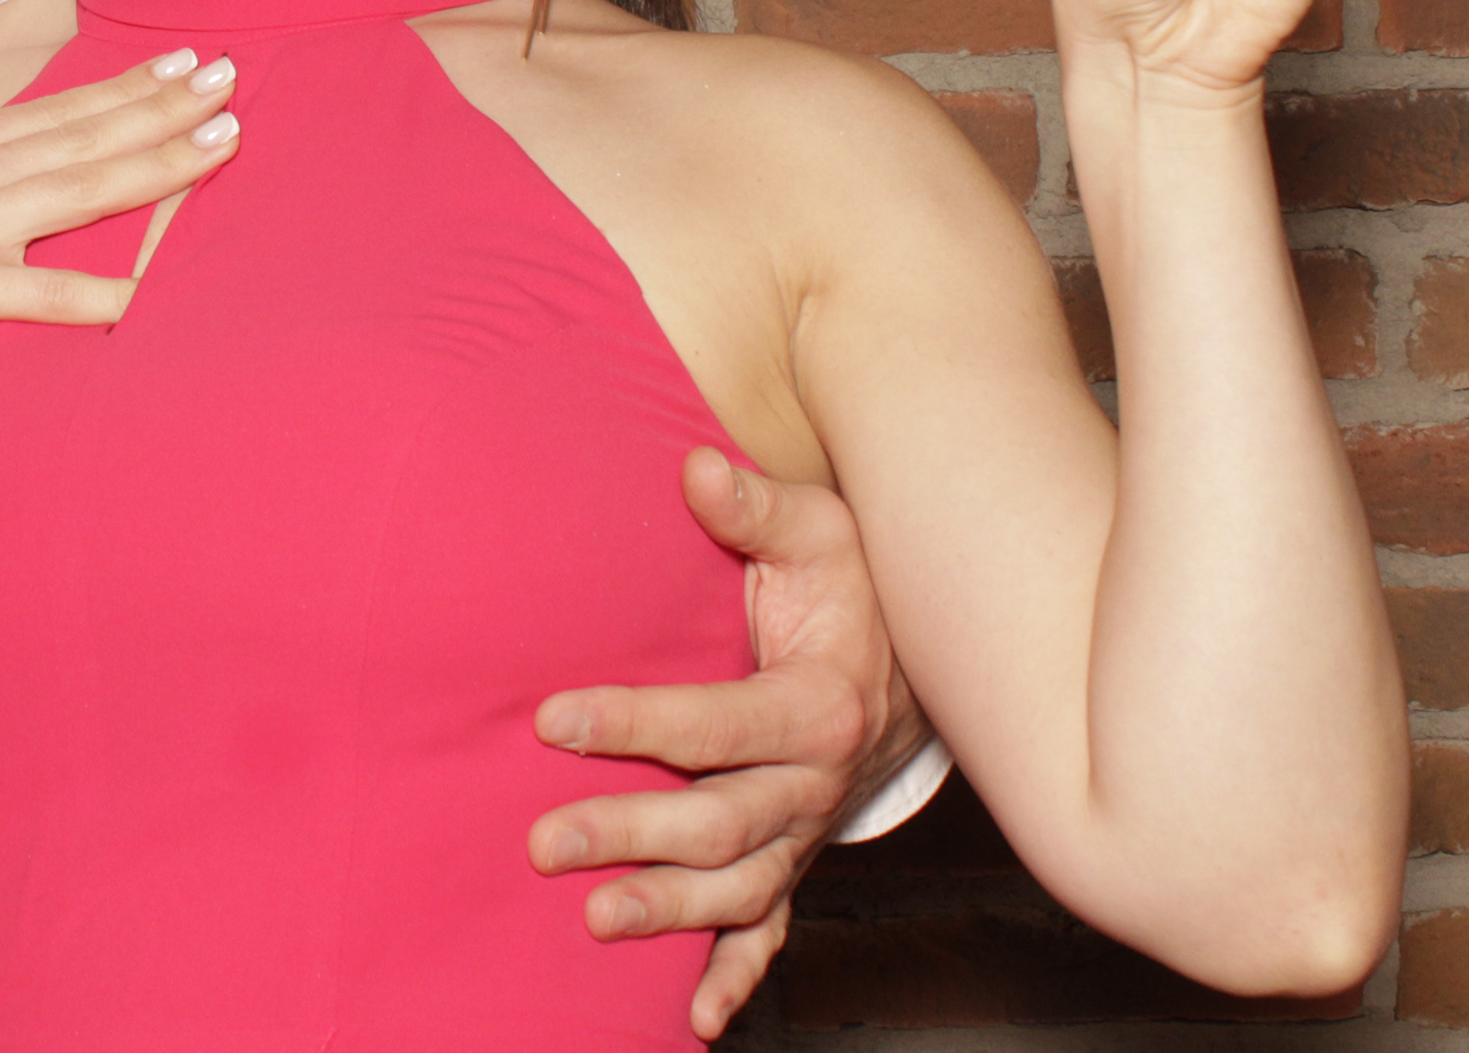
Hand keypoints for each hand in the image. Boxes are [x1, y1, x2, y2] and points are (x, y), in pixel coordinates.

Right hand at [0, 52, 242, 492]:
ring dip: (155, 165)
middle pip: (78, 137)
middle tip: (231, 77)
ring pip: (77, 191)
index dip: (123, 87)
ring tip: (222, 142)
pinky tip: (152, 292)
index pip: (49, 110)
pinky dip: (96, 291)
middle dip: (160, 108)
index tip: (183, 62)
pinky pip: (37, 293)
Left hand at [529, 451, 924, 1041]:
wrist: (923, 655)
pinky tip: (695, 1018)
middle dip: (632, 832)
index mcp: (819, 705)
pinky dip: (739, 974)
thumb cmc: (856, 586)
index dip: (635, 722)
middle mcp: (817, 782)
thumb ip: (755, 509)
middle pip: (721, 822)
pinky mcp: (800, 856)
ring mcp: (808, 829)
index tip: (554, 718)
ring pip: (740, 886)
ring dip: (671, 911)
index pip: (718, 723)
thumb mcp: (821, 532)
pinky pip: (775, 927)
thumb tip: (697, 470)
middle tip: (545, 840)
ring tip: (596, 920)